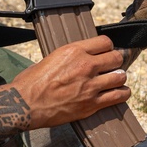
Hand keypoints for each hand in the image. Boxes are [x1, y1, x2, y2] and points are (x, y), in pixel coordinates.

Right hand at [10, 35, 129, 128]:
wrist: (25, 104)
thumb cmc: (31, 82)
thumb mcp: (50, 58)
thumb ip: (69, 57)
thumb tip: (77, 59)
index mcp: (73, 51)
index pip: (105, 42)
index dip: (107, 47)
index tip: (106, 52)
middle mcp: (85, 66)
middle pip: (116, 58)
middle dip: (115, 61)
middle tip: (112, 66)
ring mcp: (90, 86)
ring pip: (120, 77)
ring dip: (119, 78)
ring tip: (115, 80)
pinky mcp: (91, 104)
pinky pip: (118, 96)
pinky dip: (122, 94)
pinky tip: (119, 93)